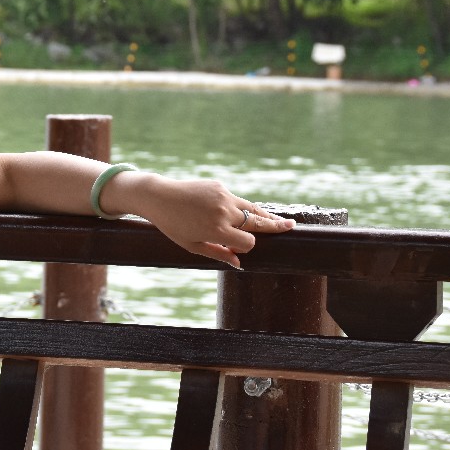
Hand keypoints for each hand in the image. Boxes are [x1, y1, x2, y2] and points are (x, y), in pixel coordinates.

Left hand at [106, 173, 293, 268]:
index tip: (239, 250)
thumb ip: (217, 254)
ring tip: (280, 220)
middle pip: (257, 221)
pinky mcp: (219, 186)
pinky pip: (235, 200)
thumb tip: (239, 263)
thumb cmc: (172, 225)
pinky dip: (240, 207)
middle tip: (291, 227)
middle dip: (275, 226)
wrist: (158, 196)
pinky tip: (242, 212)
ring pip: (250, 208)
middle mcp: (223, 212)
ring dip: (264, 215)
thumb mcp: (191, 246)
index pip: (248, 241)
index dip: (245, 247)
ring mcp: (222, 196)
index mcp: (217, 230)